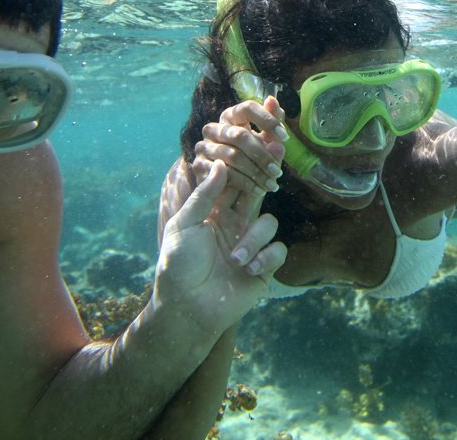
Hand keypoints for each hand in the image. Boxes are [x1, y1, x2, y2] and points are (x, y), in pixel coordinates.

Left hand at [152, 160, 285, 335]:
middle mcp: (235, 225)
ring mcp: (251, 245)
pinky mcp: (264, 267)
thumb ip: (202, 196)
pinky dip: (265, 257)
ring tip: (235, 260)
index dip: (243, 168)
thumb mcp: (182, 226)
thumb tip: (219, 164)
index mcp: (215, 213)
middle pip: (257, 195)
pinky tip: (249, 270)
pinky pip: (278, 250)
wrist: (187, 308)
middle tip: (274, 168)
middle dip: (266, 181)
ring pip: (269, 223)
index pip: (233, 184)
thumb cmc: (178, 266)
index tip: (253, 148)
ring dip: (253, 239)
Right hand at [192, 96, 286, 194]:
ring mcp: (204, 146)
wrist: (232, 190)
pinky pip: (224, 173)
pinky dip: (245, 183)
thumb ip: (271, 124)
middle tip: (278, 171)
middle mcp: (214, 128)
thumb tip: (273, 101)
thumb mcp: (266, 143)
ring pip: (233, 156)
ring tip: (272, 184)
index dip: (267, 120)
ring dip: (256, 172)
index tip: (285, 137)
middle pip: (240, 135)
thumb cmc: (252, 161)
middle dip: (263, 155)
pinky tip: (259, 190)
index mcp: (231, 116)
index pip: (247, 108)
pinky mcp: (199, 165)